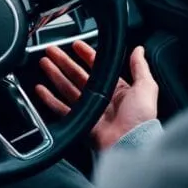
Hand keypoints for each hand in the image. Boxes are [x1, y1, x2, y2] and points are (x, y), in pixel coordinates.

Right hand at [35, 41, 158, 150]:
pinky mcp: (80, 122)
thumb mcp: (146, 87)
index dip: (86, 54)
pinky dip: (49, 99)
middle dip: (64, 61)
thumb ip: (140, 67)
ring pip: (66, 88)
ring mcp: (89, 110)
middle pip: (77, 75)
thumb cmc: (141, 118)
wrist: (131, 142)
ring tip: (44, 63)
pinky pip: (60, 108)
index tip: (75, 45)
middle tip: (52, 51)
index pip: (97, 67)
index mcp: (117, 89)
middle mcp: (101, 98)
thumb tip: (139, 50)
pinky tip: (41, 89)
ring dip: (55, 74)